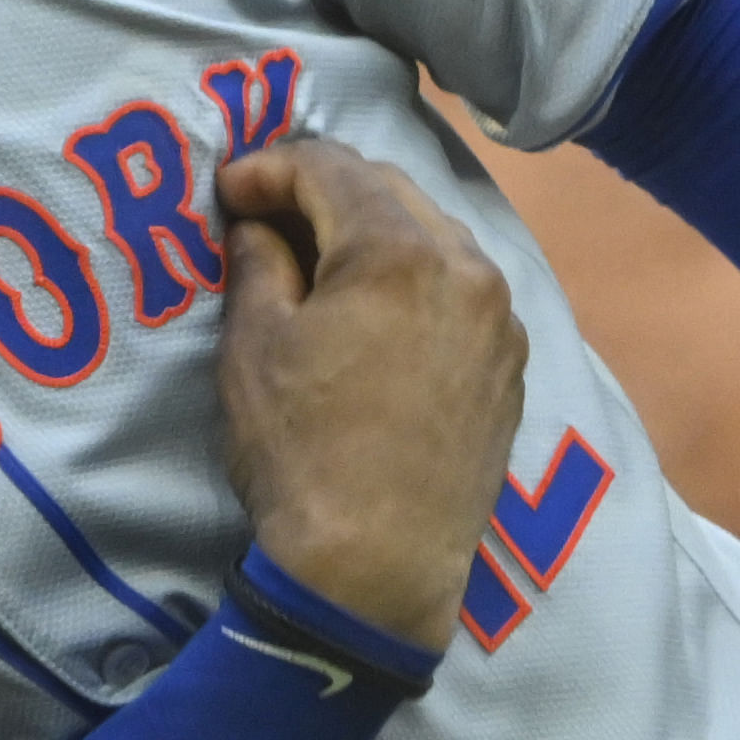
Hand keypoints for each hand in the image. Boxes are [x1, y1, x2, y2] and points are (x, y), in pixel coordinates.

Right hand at [212, 138, 529, 649]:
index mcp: (399, 250)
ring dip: (375, 235)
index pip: (330, 168)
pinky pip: (460, 293)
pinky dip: (415, 284)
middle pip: (390, 192)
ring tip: (320, 267)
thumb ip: (257, 261)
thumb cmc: (303, 455)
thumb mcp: (254, 348)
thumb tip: (259, 223)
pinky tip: (375, 318)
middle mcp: (468, 268)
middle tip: (266, 217)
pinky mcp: (511, 368)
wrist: (376, 571)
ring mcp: (500, 320)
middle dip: (324, 192)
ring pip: (434, 239)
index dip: (269, 168)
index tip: (228, 191)